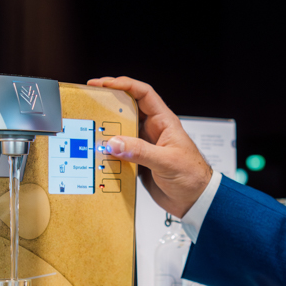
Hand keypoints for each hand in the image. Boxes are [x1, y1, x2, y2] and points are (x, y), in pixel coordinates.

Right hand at [86, 76, 212, 217]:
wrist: (195, 201)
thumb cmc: (192, 177)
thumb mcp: (166, 162)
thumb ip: (141, 152)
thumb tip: (115, 143)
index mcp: (163, 122)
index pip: (143, 93)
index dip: (123, 85)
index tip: (104, 84)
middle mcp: (152, 130)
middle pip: (127, 110)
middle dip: (109, 105)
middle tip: (90, 103)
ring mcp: (144, 146)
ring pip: (121, 132)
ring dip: (107, 131)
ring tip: (91, 129)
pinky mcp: (138, 162)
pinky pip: (120, 153)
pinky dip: (109, 153)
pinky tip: (99, 154)